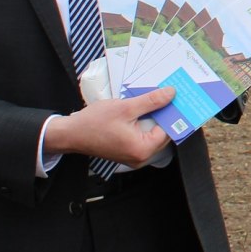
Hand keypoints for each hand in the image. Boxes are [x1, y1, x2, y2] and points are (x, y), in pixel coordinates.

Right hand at [44, 87, 175, 166]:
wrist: (70, 134)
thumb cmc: (94, 122)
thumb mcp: (125, 107)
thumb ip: (151, 101)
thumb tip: (171, 93)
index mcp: (143, 149)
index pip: (168, 130)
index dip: (173, 113)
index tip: (179, 99)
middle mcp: (141, 158)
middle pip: (162, 134)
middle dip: (165, 116)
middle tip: (170, 97)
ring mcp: (134, 157)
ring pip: (153, 136)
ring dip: (155, 119)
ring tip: (158, 101)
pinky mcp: (128, 153)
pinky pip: (143, 138)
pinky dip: (145, 125)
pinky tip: (144, 111)